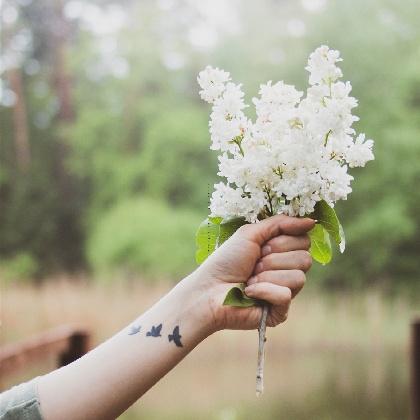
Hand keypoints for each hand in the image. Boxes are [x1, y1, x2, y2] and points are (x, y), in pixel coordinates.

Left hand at [192, 215, 314, 331]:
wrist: (209, 289)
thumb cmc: (226, 261)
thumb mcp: (251, 234)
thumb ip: (280, 224)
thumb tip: (312, 221)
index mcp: (282, 252)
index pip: (304, 241)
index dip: (283, 241)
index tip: (262, 246)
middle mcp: (287, 271)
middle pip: (305, 259)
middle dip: (274, 258)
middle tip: (254, 263)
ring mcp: (285, 292)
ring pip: (298, 278)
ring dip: (268, 276)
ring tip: (250, 279)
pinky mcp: (280, 311)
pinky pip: (286, 295)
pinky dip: (264, 291)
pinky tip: (250, 293)